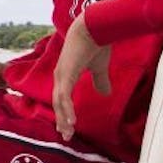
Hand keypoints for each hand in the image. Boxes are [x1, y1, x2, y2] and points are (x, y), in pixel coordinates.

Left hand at [52, 15, 111, 139]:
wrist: (94, 27)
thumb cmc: (96, 44)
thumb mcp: (99, 68)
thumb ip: (100, 80)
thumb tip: (105, 93)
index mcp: (66, 74)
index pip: (62, 98)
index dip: (65, 112)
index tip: (69, 126)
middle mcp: (60, 76)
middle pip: (58, 103)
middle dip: (62, 120)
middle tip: (66, 135)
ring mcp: (61, 75)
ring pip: (59, 102)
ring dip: (63, 118)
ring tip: (68, 132)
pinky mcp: (66, 74)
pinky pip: (64, 96)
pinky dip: (66, 110)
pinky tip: (71, 121)